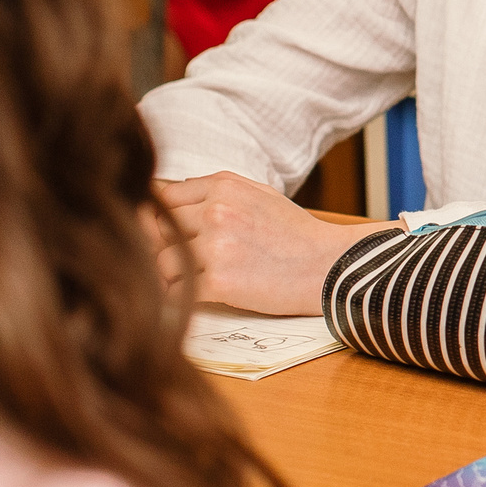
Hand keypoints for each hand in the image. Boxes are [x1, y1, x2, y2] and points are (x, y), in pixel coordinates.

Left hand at [155, 171, 382, 314]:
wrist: (329, 265)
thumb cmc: (294, 233)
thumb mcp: (258, 194)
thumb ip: (214, 191)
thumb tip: (165, 196)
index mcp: (224, 187)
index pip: (163, 198)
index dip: (158, 220)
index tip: (165, 236)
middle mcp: (217, 212)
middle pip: (156, 230)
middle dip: (160, 248)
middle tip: (175, 262)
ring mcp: (217, 247)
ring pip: (161, 262)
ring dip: (169, 276)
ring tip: (190, 281)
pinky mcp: (220, 282)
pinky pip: (176, 292)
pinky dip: (177, 299)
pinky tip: (192, 298)